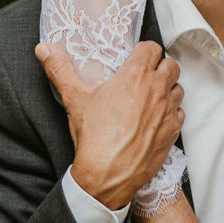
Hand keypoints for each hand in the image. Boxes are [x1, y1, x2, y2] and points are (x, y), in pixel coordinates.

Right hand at [35, 40, 183, 211]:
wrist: (107, 175)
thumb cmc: (93, 136)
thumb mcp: (74, 98)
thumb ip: (60, 69)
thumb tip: (44, 49)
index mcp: (136, 75)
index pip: (152, 48)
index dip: (144, 51)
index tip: (135, 59)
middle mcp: (157, 89)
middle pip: (170, 65)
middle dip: (159, 67)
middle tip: (144, 77)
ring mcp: (168, 111)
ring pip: (178, 88)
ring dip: (168, 88)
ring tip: (151, 97)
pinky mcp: (173, 131)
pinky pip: (180, 112)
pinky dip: (171, 112)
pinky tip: (156, 118)